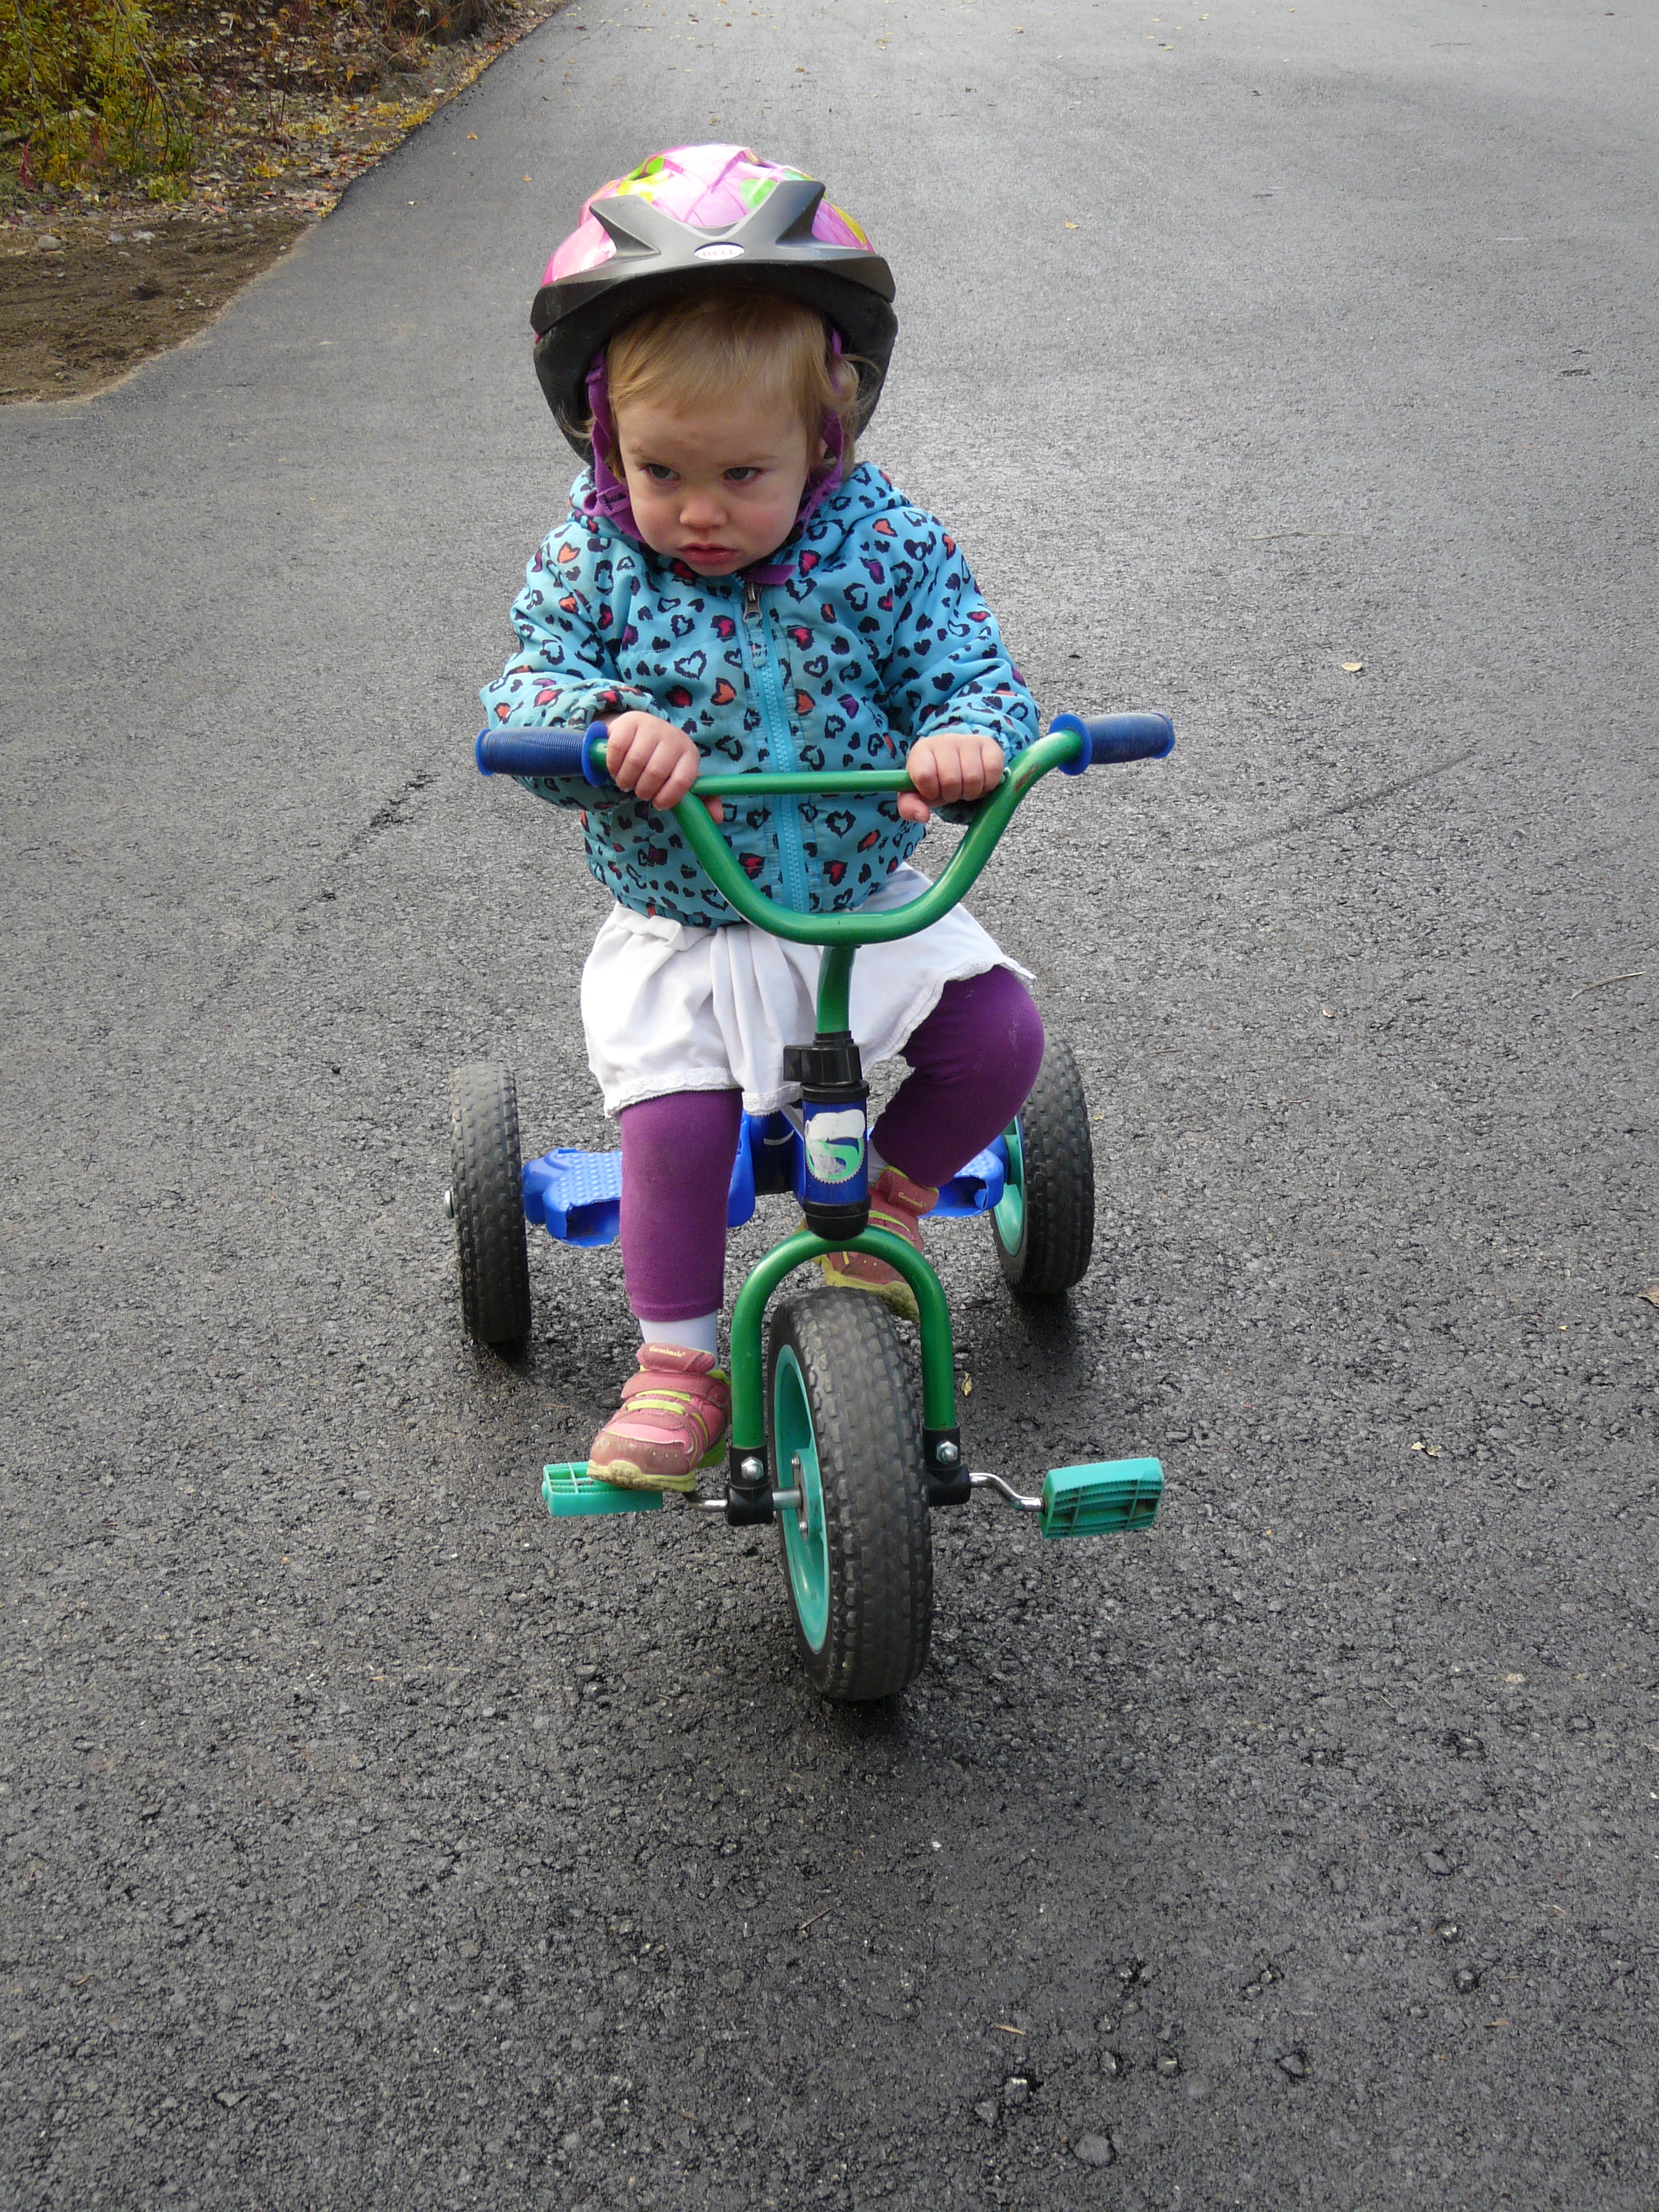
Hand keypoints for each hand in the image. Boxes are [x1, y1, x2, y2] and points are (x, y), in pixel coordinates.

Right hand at [604, 711, 723, 821]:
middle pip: (655, 773)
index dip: (668, 797)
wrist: (642, 730)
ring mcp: (652, 727)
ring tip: (627, 782)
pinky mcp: (630, 721)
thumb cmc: (665, 761)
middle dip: (643, 790)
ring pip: (635, 762)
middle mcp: (673, 737)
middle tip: (640, 792)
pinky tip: (616, 769)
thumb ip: (701, 798)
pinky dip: (613, 766)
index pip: (682, 780)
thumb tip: (717, 818)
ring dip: (626, 780)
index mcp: (690, 754)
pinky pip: (618, 749)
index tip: (658, 804)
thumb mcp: (682, 776)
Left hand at [898, 731, 1006, 822]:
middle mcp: (944, 741)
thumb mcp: (917, 795)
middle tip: (952, 791)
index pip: (925, 775)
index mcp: (921, 751)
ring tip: (965, 787)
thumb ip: (910, 807)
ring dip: (971, 792)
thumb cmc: (934, 780)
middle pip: (951, 780)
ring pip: (973, 777)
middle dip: (952, 794)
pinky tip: (981, 782)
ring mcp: (968, 740)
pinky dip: (988, 785)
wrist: (955, 764)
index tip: (933, 791)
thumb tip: (923, 816)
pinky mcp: (989, 744)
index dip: (931, 791)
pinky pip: (993, 770)